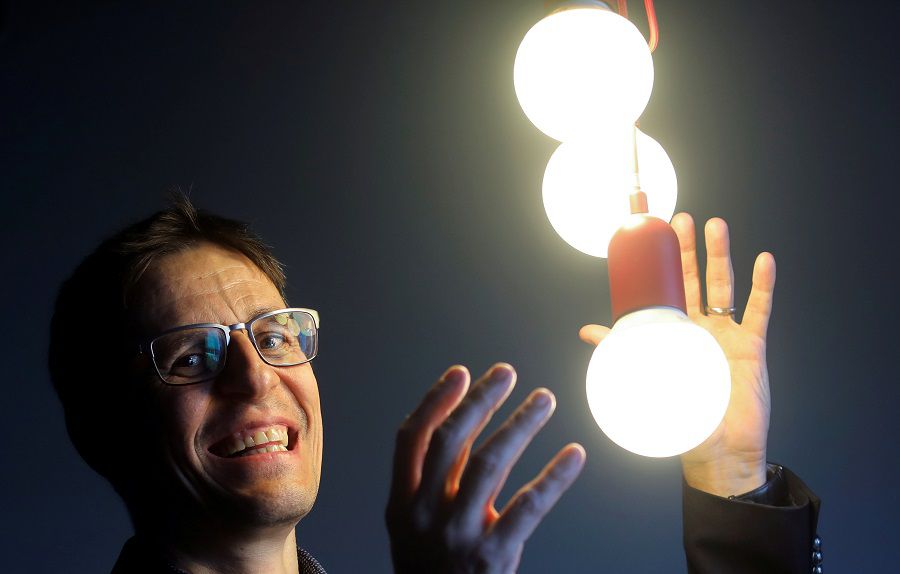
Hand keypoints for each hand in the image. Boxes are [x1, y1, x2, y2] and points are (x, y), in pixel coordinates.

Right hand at [386, 363, 585, 572]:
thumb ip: (432, 480)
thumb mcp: (413, 526)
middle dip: (480, 400)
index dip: (436, 400)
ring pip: (490, 464)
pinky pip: (529, 506)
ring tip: (544, 400)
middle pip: (452, 442)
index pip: (412, 438)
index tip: (461, 373)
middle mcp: (425, 513)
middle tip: (507, 373)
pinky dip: (554, 476)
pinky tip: (573, 454)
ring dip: (520, 424)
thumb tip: (465, 421)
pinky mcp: (493, 555)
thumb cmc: (431, 567)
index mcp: (401, 502)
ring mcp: (458, 534)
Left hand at [579, 213, 773, 496]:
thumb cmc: (680, 418)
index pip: (667, 288)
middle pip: (694, 278)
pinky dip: (762, 286)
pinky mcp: (751, 346)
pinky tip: (764, 261)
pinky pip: (758, 310)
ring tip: (715, 226)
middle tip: (681, 220)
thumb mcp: (645, 378)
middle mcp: (699, 327)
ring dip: (720, 256)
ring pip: (724, 285)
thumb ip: (622, 350)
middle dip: (688, 248)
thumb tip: (587, 331)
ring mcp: (726, 334)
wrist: (717, 450)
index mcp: (673, 331)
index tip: (657, 233)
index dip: (663, 262)